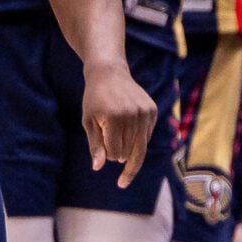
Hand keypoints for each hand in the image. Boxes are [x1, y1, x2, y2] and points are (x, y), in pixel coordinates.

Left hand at [80, 59, 159, 187]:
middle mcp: (133, 116)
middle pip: (128, 153)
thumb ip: (95, 146)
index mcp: (114, 119)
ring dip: (128, 147)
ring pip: (140, 148)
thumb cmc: (95, 99)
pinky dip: (137, 139)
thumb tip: (98, 167)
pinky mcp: (152, 111)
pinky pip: (147, 137)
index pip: (115, 154)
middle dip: (117, 152)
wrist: (110, 73)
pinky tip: (128, 125)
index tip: (101, 141)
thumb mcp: (89, 121)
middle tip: (108, 132)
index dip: (107, 154)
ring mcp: (145, 113)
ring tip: (118, 129)